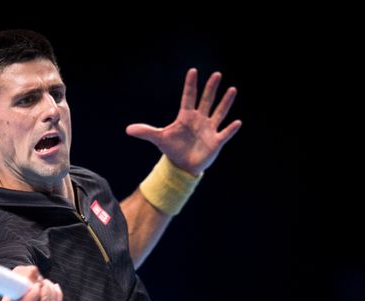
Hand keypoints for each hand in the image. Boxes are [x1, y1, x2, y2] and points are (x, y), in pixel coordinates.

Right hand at [0, 265, 61, 300]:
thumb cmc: (16, 286)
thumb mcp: (17, 275)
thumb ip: (26, 272)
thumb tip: (37, 274)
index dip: (36, 293)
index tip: (37, 284)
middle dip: (47, 289)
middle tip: (43, 282)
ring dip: (52, 292)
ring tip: (47, 284)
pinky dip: (57, 298)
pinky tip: (54, 290)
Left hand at [126, 68, 241, 175]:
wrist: (182, 165)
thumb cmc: (172, 149)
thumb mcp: (159, 139)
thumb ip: (146, 132)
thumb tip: (127, 130)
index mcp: (186, 116)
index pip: (188, 97)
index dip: (190, 85)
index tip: (193, 71)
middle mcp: (199, 119)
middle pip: (206, 101)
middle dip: (211, 88)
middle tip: (216, 74)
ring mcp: (209, 129)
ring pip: (219, 113)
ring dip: (225, 102)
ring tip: (232, 90)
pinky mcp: (215, 141)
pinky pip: (225, 133)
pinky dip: (230, 129)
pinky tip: (237, 122)